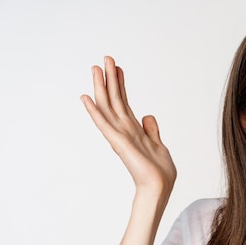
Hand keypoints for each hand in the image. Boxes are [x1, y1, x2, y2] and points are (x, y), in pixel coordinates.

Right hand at [81, 56, 176, 198]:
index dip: (121, 85)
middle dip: (110, 79)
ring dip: (101, 87)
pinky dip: (94, 110)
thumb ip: (151, 130)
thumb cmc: (159, 170)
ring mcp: (119, 135)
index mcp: (133, 129)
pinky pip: (104, 123)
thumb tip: (148, 115)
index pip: (125, 102)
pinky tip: (86, 97)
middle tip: (105, 58)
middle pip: (114, 99)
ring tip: (95, 67)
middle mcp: (124, 129)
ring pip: (108, 106)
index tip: (118, 67)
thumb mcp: (158, 144)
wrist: (159, 186)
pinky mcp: (118, 142)